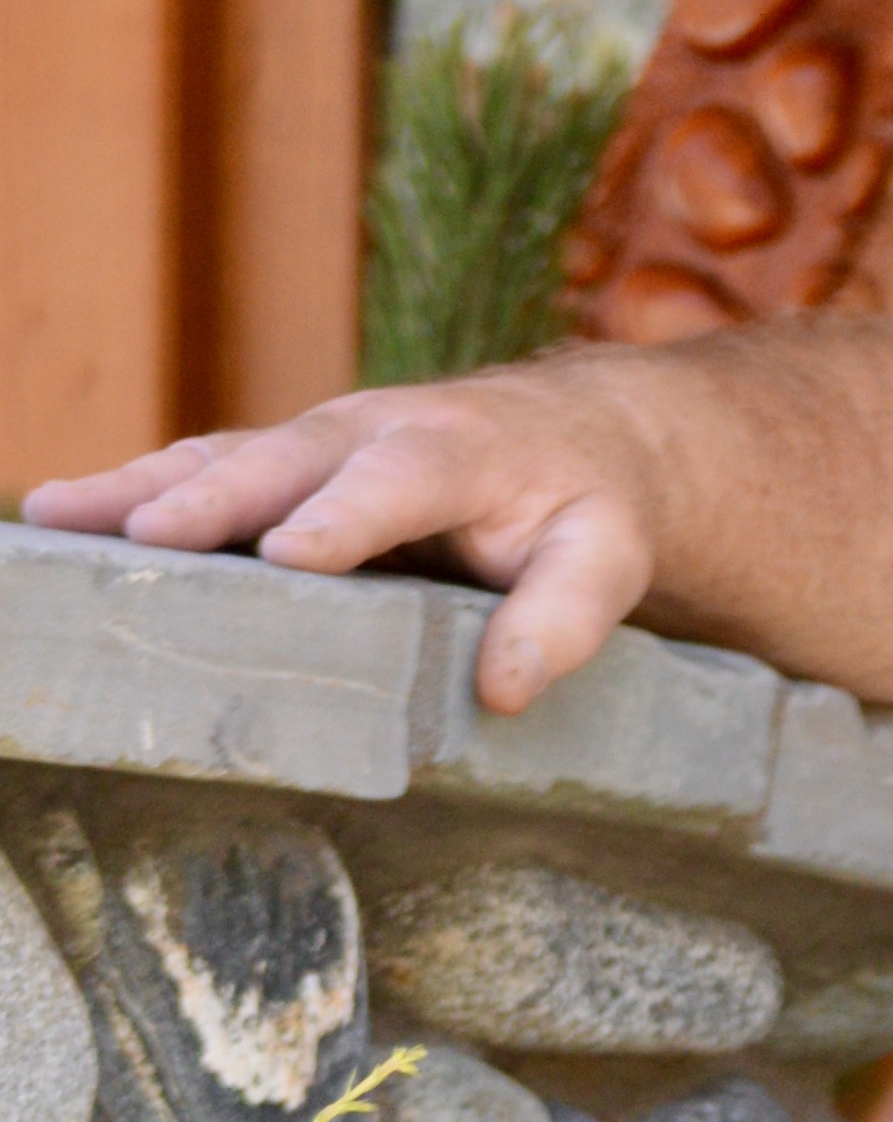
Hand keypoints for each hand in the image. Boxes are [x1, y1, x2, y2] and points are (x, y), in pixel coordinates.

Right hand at [22, 368, 671, 715]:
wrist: (577, 436)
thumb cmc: (590, 509)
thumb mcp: (608, 561)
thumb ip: (564, 619)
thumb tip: (503, 690)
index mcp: (451, 452)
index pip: (391, 484)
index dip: (341, 518)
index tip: (290, 556)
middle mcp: (367, 432)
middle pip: (277, 462)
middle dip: (208, 498)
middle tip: (140, 535)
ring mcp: (315, 444)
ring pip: (217, 459)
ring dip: (136, 488)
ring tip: (55, 517)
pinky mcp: (286, 468)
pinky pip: (203, 472)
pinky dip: (137, 492)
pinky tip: (67, 523)